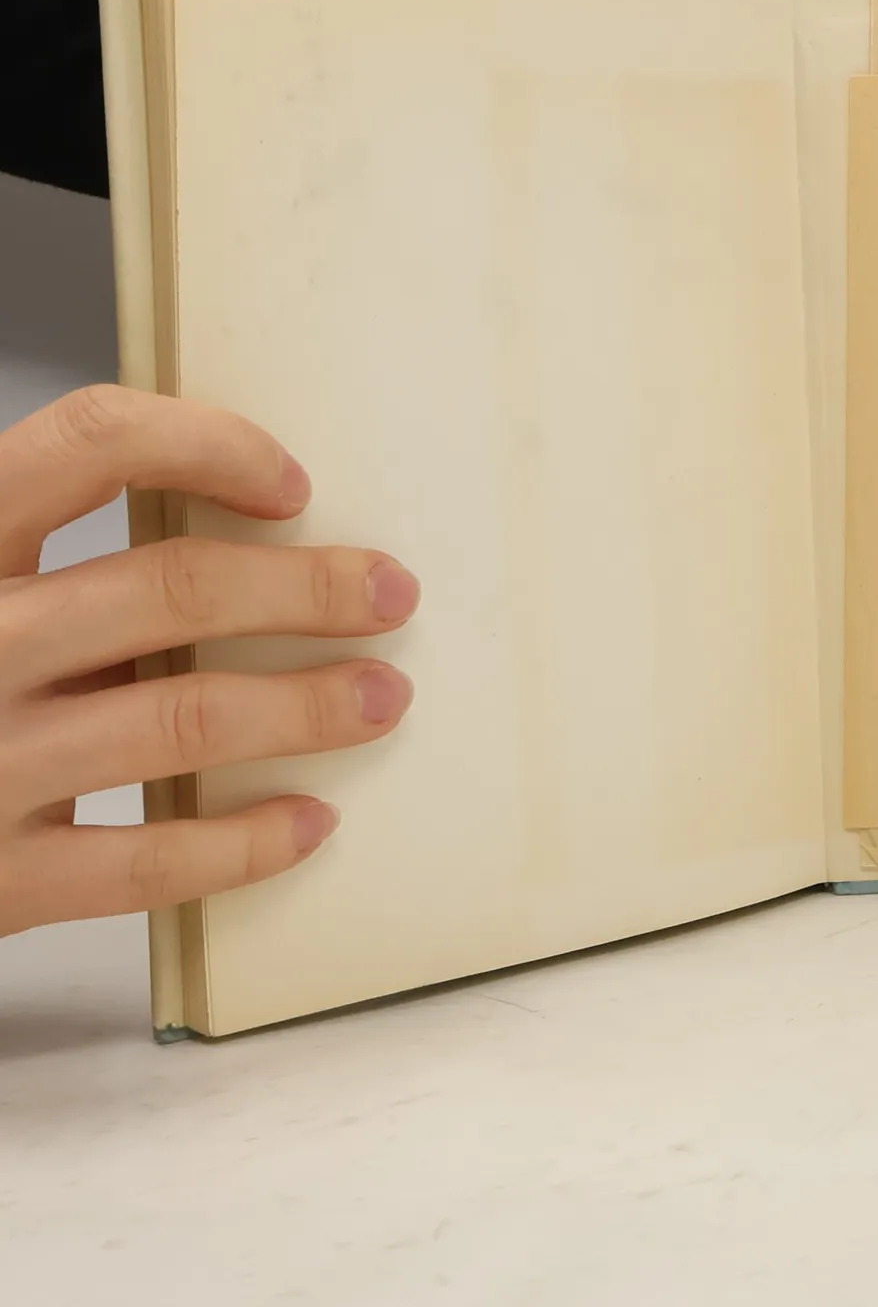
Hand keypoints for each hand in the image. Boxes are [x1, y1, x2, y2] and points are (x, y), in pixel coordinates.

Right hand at [0, 386, 416, 936]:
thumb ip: (60, 576)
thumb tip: (251, 556)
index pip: (89, 445)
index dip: (209, 446)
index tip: (292, 485)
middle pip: (172, 588)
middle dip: (306, 590)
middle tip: (388, 594)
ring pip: (183, 718)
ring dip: (306, 707)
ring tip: (380, 697)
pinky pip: (145, 861)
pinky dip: (243, 842)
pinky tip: (307, 820)